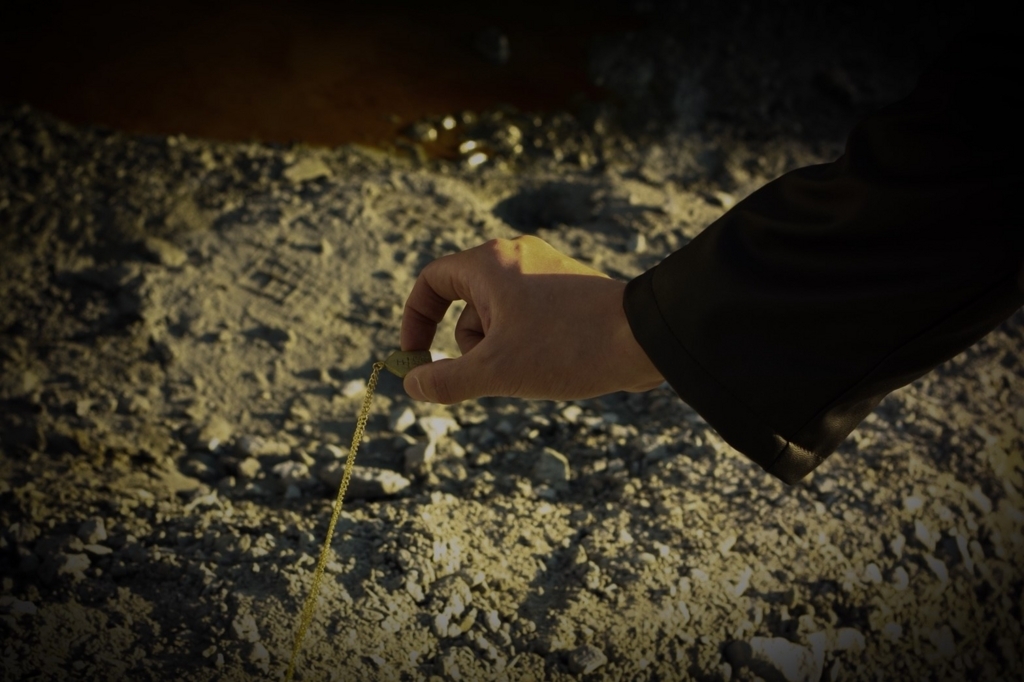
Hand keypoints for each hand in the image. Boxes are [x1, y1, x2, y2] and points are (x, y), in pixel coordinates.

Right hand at [400, 235, 663, 402]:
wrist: (645, 338)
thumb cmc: (567, 348)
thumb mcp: (496, 371)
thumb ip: (446, 379)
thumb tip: (413, 384)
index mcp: (490, 263)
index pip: (431, 281)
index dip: (415, 321)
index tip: (416, 358)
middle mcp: (515, 257)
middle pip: (465, 304)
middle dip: (472, 346)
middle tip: (497, 368)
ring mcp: (544, 272)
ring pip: (498, 316)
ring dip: (501, 349)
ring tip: (536, 365)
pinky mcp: (567, 291)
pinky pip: (527, 319)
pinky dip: (527, 344)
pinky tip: (556, 361)